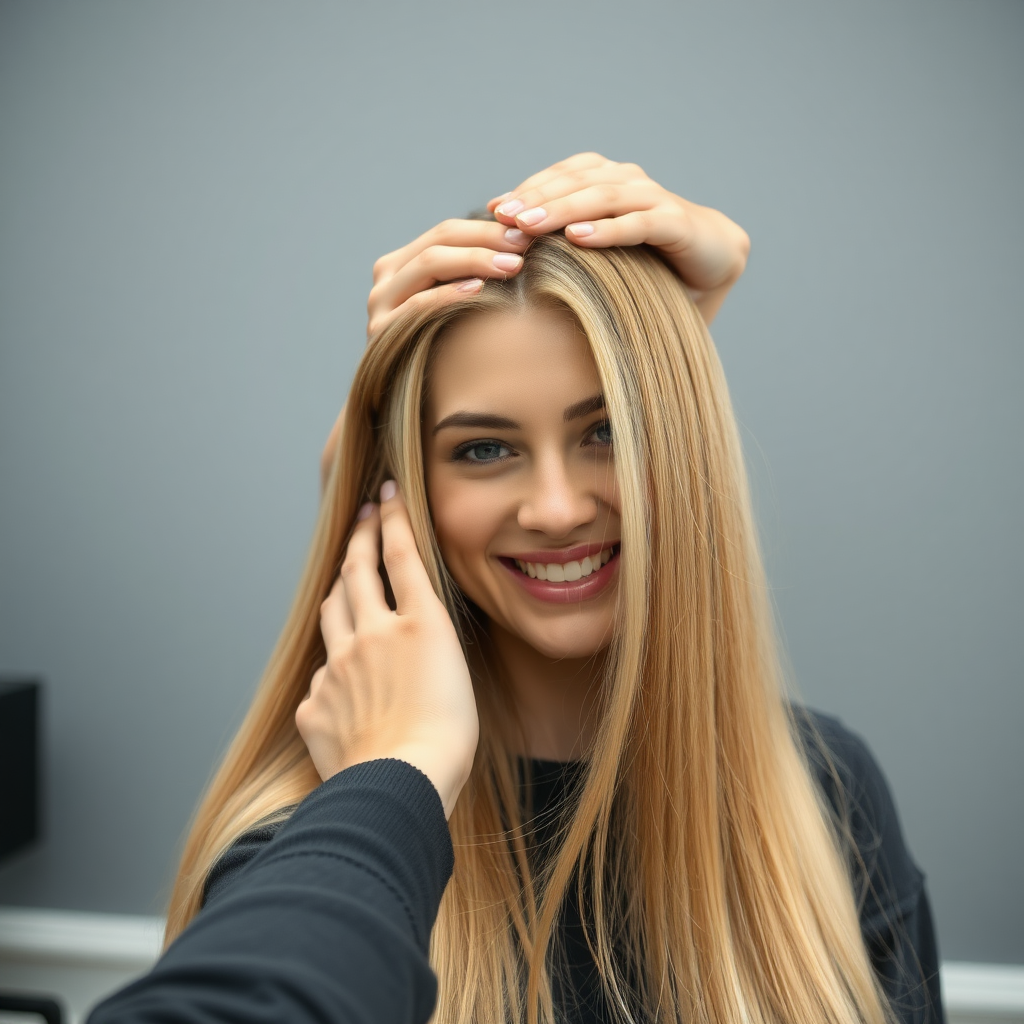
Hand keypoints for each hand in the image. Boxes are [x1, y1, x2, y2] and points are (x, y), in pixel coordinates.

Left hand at [296, 482, 478, 818]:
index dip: (392, 519)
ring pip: (332, 611)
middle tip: (362, 516)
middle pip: (356, 571)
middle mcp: (373, 634)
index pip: (400, 555)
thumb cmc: (448, 742)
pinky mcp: (316, 702)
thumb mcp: (458, 676)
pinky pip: (322, 674)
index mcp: (417, 625)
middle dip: (359, 537)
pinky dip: (334, 667)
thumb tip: (404, 636)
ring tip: (348, 577)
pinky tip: (345, 679)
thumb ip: (428, 645)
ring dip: (340, 586)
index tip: (386, 494)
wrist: (402, 786)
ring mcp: (338, 667)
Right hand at [366, 216, 530, 338]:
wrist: (402, 401)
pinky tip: (479, 291)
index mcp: (402, 262)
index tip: (528, 231)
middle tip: (525, 245)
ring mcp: (379, 303)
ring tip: (513, 265)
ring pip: (430, 263)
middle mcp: (386, 277)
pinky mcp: (381, 332)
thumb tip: (522, 244)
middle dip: (487, 238)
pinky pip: (419, 303)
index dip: (488, 227)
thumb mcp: (453, 305)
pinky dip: (450, 293)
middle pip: (440, 239)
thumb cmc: (440, 349)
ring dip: (475, 260)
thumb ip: (470, 276)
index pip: (448, 230)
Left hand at [487, 152, 749, 322]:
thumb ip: (566, 238)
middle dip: (536, 199)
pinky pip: (637, 224)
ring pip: (601, 197)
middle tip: (504, 217)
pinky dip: (606, 230)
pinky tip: (578, 238)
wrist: (712, 261)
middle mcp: (629, 181)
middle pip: (575, 183)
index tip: (494, 209)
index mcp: (608, 179)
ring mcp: (654, 199)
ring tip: (530, 226)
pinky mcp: (676, 223)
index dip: (528, 189)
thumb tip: (510, 240)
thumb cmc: (648, 259)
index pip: (561, 177)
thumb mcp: (601, 248)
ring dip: (562, 210)